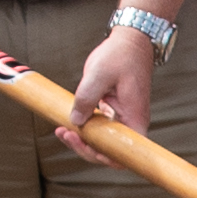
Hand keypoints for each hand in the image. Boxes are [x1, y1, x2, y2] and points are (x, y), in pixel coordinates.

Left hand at [67, 26, 166, 150]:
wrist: (131, 41)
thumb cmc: (121, 55)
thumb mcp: (98, 74)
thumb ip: (86, 99)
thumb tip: (75, 121)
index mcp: (134, 118)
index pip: (123, 153)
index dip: (103, 157)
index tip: (85, 144)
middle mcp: (131, 122)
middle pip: (111, 151)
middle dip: (86, 148)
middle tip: (65, 134)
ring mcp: (122, 118)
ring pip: (103, 141)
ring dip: (83, 140)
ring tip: (62, 130)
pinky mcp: (114, 112)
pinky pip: (100, 128)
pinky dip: (85, 128)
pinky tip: (69, 123)